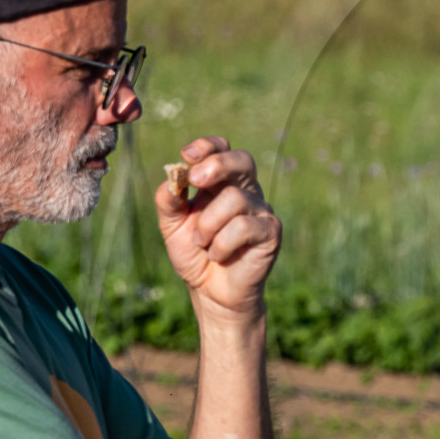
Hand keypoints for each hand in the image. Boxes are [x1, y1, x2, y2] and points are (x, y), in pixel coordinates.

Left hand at [155, 137, 281, 319]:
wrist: (211, 292)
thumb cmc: (194, 255)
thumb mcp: (172, 226)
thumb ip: (168, 201)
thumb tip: (173, 177)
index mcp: (220, 183)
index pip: (222, 149)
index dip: (207, 146)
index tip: (186, 155)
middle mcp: (244, 191)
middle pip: (242, 160)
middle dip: (217, 165)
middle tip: (195, 180)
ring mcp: (261, 210)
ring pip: (235, 199)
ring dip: (208, 224)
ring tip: (203, 244)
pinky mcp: (271, 231)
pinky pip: (243, 227)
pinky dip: (222, 243)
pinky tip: (219, 255)